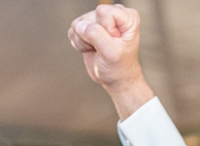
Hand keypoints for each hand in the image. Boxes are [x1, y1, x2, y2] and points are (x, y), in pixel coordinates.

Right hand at [67, 4, 154, 118]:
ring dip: (85, 41)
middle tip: (103, 48)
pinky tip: (91, 49)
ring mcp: (98, 20)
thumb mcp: (112, 53)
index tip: (113, 42)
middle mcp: (112, 15)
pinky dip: (79, 43)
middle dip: (92, 36)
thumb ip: (97, 35)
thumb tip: (80, 25)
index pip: (103, 11)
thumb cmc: (120, 68)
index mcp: (126, 17)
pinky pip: (72, 30)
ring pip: (78, 23)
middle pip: (89, 16)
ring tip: (98, 49)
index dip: (105, 29)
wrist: (114, 79)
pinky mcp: (86, 28)